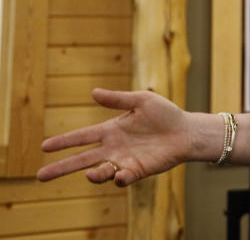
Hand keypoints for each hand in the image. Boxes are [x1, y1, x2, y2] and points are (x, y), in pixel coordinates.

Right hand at [37, 88, 191, 186]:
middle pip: (81, 159)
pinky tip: (119, 174)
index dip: (63, 141)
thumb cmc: (165, 114)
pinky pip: (123, 178)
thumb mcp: (141, 100)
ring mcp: (124, 160)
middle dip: (61, 167)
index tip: (43, 146)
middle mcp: (113, 147)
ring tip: (90, 174)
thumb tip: (93, 92)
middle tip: (40, 176)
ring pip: (100, 172)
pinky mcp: (138, 170)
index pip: (81, 137)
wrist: (186, 131)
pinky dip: (119, 178)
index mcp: (110, 130)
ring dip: (93, 175)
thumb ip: (117, 99)